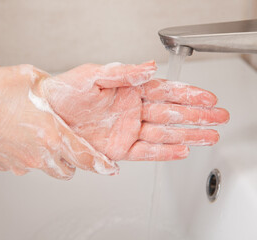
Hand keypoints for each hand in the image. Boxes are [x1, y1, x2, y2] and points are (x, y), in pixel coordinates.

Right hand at [0, 65, 117, 179]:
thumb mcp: (30, 78)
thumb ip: (51, 86)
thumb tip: (58, 89)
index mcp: (51, 134)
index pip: (85, 157)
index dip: (101, 165)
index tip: (110, 169)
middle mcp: (39, 154)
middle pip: (68, 170)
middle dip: (72, 161)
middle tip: (67, 144)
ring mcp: (22, 163)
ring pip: (47, 170)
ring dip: (51, 160)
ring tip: (41, 139)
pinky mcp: (6, 166)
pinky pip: (25, 166)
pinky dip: (28, 157)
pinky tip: (19, 139)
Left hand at [41, 62, 229, 160]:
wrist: (46, 111)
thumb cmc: (65, 90)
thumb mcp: (94, 75)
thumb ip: (123, 72)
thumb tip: (149, 67)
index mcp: (128, 90)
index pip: (164, 91)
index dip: (187, 94)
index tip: (207, 97)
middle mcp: (131, 111)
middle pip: (170, 113)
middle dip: (196, 115)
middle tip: (218, 116)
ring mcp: (127, 131)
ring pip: (163, 133)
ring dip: (187, 134)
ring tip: (208, 135)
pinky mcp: (118, 148)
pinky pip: (146, 151)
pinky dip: (164, 151)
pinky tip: (181, 149)